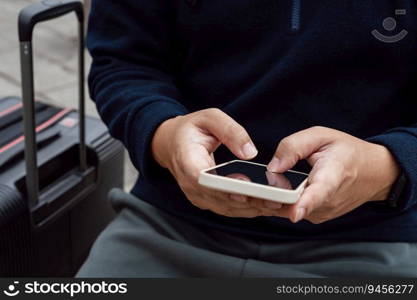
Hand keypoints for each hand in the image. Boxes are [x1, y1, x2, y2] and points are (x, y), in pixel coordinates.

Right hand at [151, 108, 279, 217]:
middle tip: (278, 200)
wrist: (172, 144)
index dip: (224, 187)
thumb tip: (250, 152)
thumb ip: (230, 131)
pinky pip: (229, 209)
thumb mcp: (210, 118)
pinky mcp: (207, 201)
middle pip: (220, 199)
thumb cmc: (191, 129)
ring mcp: (197, 196)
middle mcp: (190, 184)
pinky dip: (249, 209)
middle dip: (250, 201)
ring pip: (227, 208)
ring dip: (254, 209)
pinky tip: (270, 207)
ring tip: (281, 205)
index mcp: (186, 160)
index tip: (247, 190)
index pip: (202, 179)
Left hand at [267, 126, 399, 223]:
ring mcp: (324, 211)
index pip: (320, 191)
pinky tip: (280, 189)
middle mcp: (330, 199)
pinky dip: (280, 202)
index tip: (295, 213)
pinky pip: (290, 212)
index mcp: (333, 174)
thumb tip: (273, 167)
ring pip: (288, 210)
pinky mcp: (318, 217)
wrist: (375, 173)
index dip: (306, 203)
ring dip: (273, 199)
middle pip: (295, 204)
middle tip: (258, 181)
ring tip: (271, 181)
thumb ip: (294, 146)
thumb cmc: (348, 152)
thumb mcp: (321, 136)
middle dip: (271, 196)